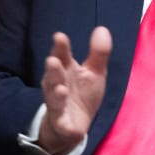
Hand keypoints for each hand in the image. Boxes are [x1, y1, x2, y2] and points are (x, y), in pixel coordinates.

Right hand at [38, 26, 110, 154]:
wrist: (74, 127)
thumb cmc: (82, 94)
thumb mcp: (94, 72)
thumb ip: (98, 52)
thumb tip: (102, 28)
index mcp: (66, 71)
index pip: (62, 57)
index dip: (60, 48)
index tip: (59, 36)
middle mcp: (58, 86)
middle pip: (54, 77)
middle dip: (53, 70)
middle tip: (53, 60)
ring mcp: (58, 106)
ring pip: (54, 99)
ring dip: (56, 94)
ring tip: (60, 88)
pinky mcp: (62, 124)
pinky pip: (60, 122)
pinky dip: (60, 120)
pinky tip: (62, 118)